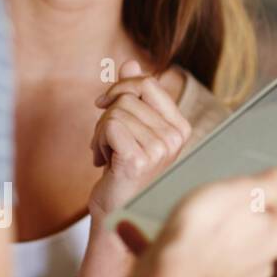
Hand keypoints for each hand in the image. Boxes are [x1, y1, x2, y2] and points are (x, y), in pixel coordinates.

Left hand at [86, 60, 191, 222]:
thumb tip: (130, 63)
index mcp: (179, 127)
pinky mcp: (139, 158)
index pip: (149, 84)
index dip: (122, 88)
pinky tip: (103, 162)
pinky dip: (97, 142)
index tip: (106, 105)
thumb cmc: (122, 172)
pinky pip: (109, 126)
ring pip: (115, 112)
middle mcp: (175, 137)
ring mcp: (159, 148)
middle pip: (128, 97)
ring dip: (99, 132)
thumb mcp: (130, 129)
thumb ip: (134, 96)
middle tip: (104, 139)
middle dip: (107, 114)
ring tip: (106, 155)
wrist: (116, 212)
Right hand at [123, 163, 276, 276]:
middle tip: (207, 208)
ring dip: (215, 240)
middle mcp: (265, 265)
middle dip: (233, 216)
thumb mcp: (239, 191)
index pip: (275, 203)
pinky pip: (207, 270)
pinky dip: (197, 260)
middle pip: (253, 227)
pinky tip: (178, 251)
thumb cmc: (200, 232)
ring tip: (190, 229)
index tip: (229, 190)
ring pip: (230, 250)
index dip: (251, 191)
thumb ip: (273, 183)